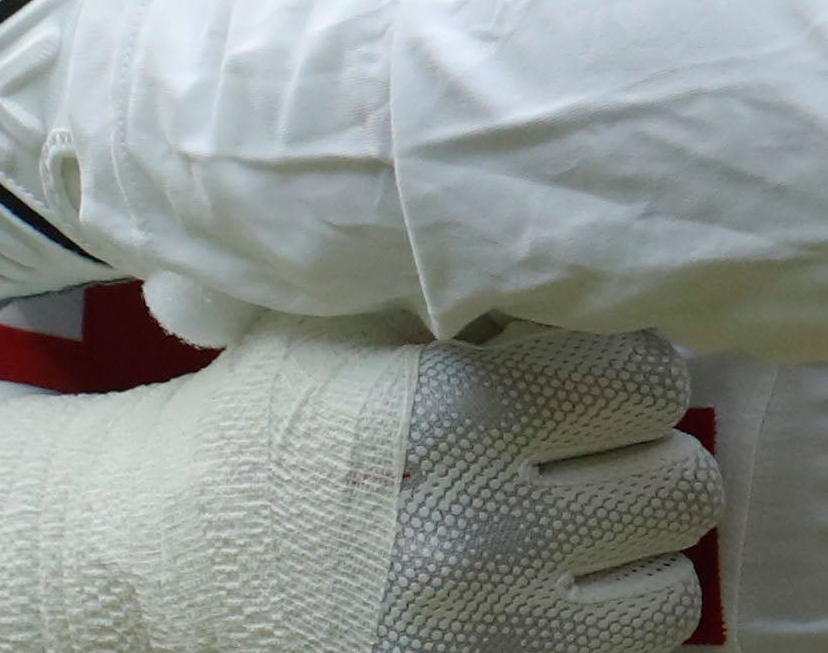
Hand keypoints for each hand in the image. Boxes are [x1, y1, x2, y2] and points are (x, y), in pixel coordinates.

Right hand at [0, 317, 717, 652]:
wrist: (145, 563)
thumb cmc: (268, 422)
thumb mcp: (346, 316)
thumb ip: (469, 270)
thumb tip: (608, 217)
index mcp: (450, 413)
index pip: (656, 380)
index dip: (629, 373)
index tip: (588, 379)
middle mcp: (469, 534)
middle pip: (681, 488)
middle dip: (642, 463)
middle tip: (587, 457)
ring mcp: (472, 639)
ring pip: (671, 594)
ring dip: (635, 559)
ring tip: (573, 530)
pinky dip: (598, 626)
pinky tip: (546, 592)